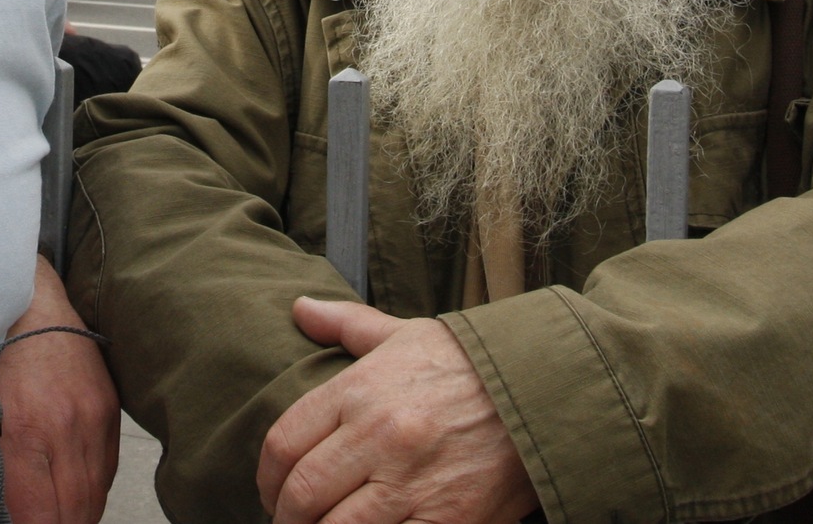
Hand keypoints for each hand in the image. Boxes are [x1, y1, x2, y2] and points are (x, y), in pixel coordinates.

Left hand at [0, 258, 117, 523]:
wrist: (27, 300)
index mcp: (23, 435)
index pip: (39, 520)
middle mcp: (66, 431)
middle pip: (73, 516)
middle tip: (28, 522)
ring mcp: (95, 420)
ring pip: (95, 498)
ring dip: (74, 516)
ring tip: (48, 514)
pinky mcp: (110, 409)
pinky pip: (107, 471)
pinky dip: (89, 490)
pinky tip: (67, 490)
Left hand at [257, 298, 537, 523]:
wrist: (546, 390)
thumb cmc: (470, 363)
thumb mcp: (405, 334)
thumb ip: (347, 325)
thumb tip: (300, 309)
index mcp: (361, 389)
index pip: (284, 442)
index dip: (266, 477)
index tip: (272, 490)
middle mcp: (380, 436)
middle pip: (302, 493)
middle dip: (286, 517)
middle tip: (289, 521)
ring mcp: (412, 483)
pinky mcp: (447, 521)